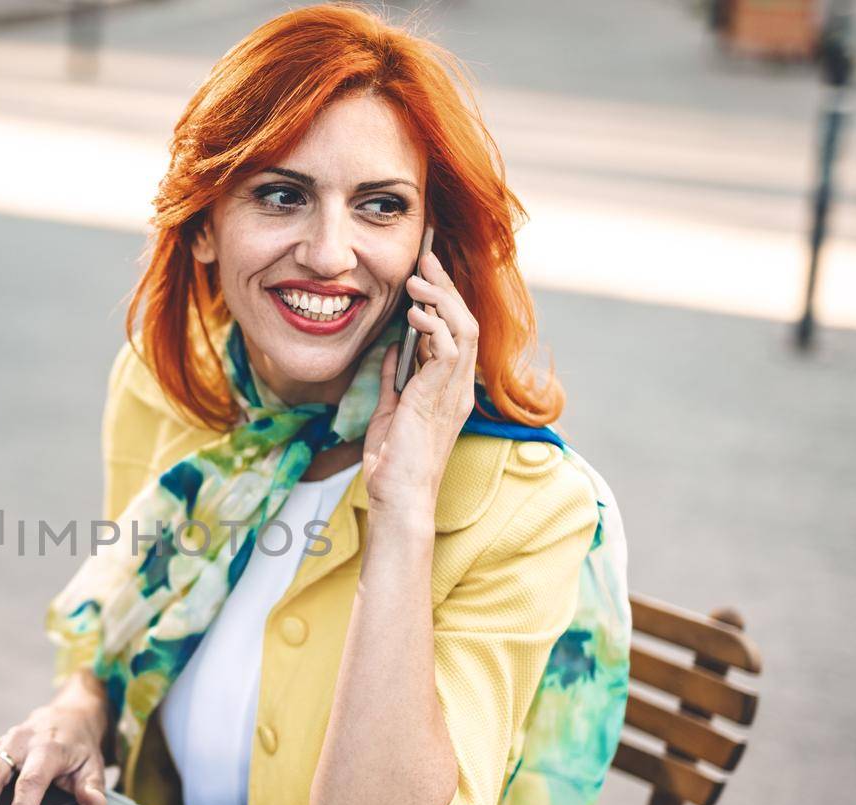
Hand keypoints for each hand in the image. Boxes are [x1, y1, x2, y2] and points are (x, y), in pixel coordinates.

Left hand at [361, 250, 478, 521]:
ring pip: (464, 328)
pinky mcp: (441, 398)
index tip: (425, 272)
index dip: (444, 298)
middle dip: (446, 286)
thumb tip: (394, 348)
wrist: (398, 496)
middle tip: (427, 257)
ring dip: (441, 299)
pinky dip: (434, 326)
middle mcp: (459, 386)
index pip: (457, 331)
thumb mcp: (390, 410)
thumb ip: (395, 378)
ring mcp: (454, 392)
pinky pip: (449, 350)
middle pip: (465, 321)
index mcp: (450, 388)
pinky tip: (414, 314)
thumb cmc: (394, 462)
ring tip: (418, 278)